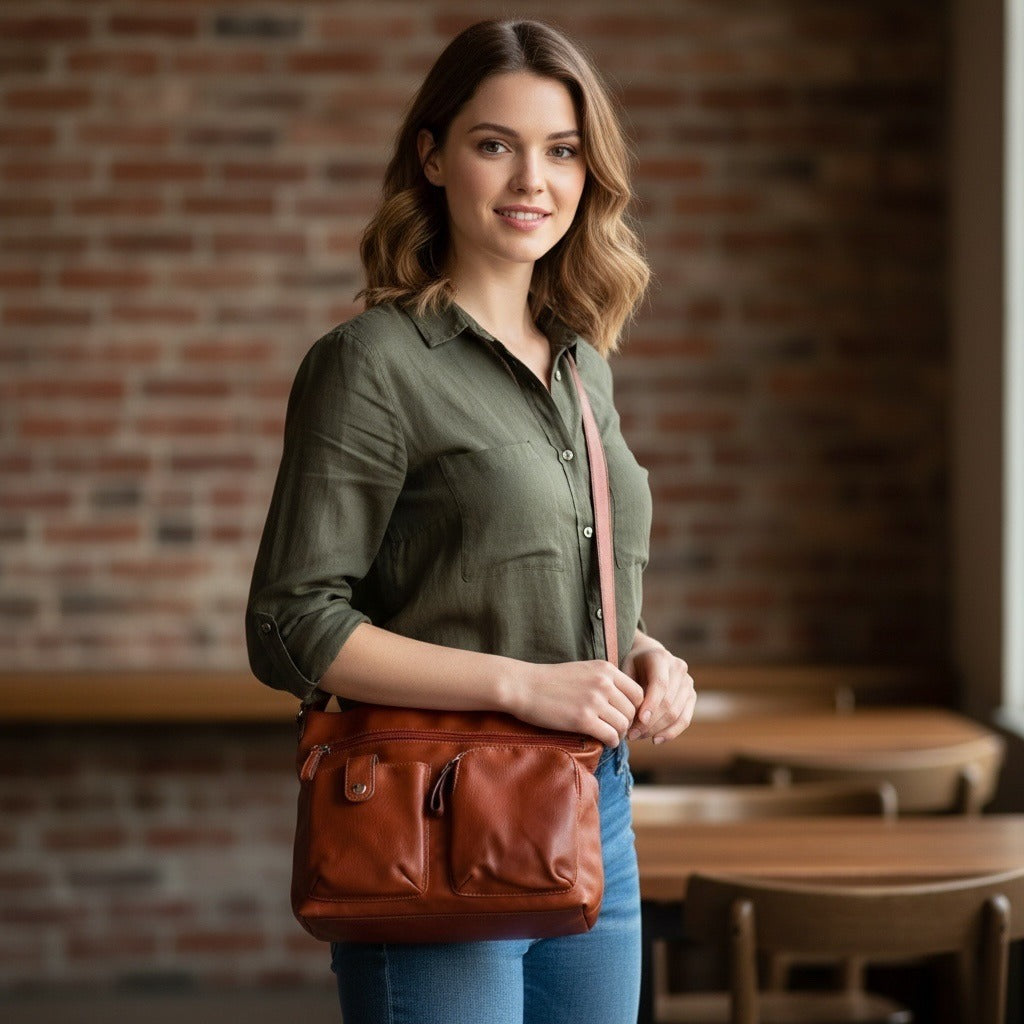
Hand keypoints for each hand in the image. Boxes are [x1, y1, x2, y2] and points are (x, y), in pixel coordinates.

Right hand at [511, 659, 644, 747]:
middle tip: (616, 728)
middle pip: (633, 710)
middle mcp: (604, 683)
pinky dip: (611, 742)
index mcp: (606, 669)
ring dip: (619, 733)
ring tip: (609, 735)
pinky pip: (611, 736)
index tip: (624, 715)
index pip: (638, 692)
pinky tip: (605, 742)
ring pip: (623, 724)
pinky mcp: (583, 719)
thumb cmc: (550, 680)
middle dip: (627, 722)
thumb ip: (604, 681)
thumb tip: (623, 702)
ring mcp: (594, 701)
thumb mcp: (583, 670)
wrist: (523, 686)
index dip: (634, 707)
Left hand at [621, 638, 695, 743]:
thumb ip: (627, 689)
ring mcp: (687, 682)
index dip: (650, 705)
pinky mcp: (692, 695)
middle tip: (631, 734)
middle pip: (668, 702)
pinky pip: (684, 719)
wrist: (647, 656)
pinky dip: (671, 732)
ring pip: (676, 713)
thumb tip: (626, 716)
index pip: (660, 684)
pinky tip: (656, 740)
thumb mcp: (624, 669)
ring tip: (638, 736)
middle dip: (649, 722)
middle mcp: (678, 668)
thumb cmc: (631, 665)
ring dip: (657, 729)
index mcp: (660, 657)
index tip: (638, 721)